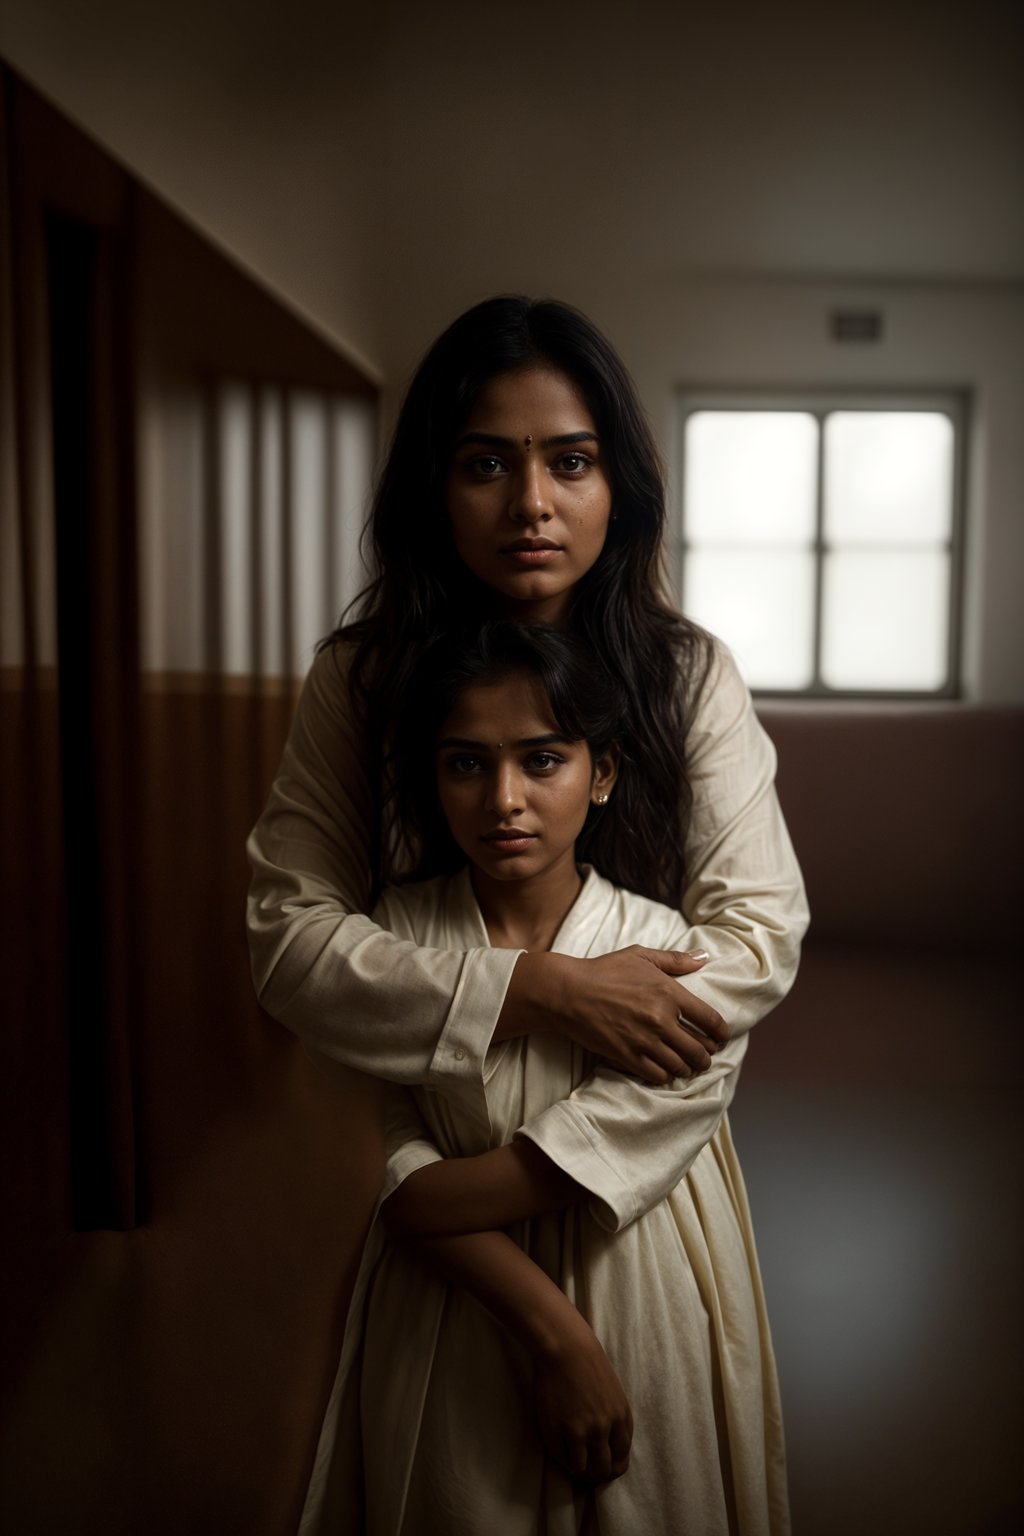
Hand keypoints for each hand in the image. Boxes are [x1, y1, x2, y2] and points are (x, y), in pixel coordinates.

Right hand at [533, 1322, 632, 1483]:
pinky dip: (561, 1460)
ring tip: (571, 1461)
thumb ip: (615, 1421)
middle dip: (596, 1474)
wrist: (565, 1346)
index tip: (603, 1466)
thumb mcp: (614, 1393)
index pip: (622, 1459)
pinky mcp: (557, 1430)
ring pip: (582, 1470)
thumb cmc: (589, 1363)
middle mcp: (603, 1429)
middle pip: (604, 1470)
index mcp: (621, 1418)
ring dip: (577, 1470)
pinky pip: (561, 1459)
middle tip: (586, 1470)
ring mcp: (579, 1431)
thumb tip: (609, 1449)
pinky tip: (560, 1450)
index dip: (612, 1467)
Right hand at [543, 946, 728, 1083]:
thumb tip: (704, 957)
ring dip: (688, 1068)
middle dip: (707, 1055)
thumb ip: (675, 959)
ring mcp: (644, 1040)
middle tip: (705, 1056)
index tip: (721, 1038)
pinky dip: (666, 1076)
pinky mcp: (627, 1056)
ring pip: (680, 1065)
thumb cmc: (604, 970)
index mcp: (669, 992)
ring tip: (688, 1066)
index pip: (710, 1020)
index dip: (722, 1033)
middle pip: (699, 1049)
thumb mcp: (641, 956)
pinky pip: (657, 1075)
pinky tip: (665, 1071)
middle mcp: (661, 1018)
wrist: (568, 992)